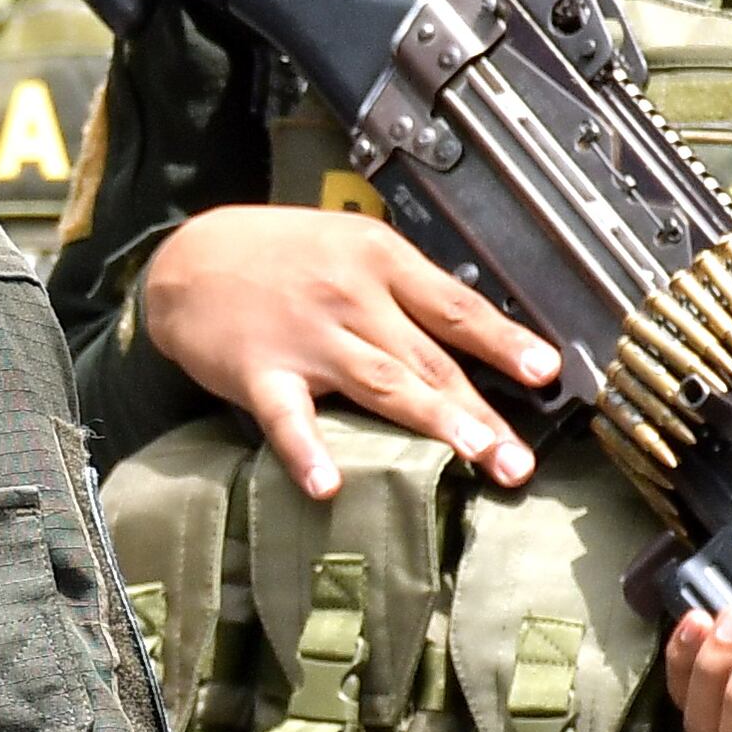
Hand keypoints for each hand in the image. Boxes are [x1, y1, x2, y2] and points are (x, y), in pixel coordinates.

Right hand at [138, 203, 557, 495]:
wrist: (185, 259)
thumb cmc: (276, 256)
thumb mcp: (348, 246)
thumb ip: (404, 287)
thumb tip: (471, 333)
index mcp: (378, 260)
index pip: (454, 306)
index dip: (503, 341)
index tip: (546, 372)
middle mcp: (350, 296)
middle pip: (428, 358)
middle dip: (480, 410)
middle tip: (519, 458)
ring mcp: (307, 336)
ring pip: (381, 383)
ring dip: (433, 422)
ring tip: (476, 459)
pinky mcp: (260, 372)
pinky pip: (289, 418)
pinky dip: (308, 452)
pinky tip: (329, 485)